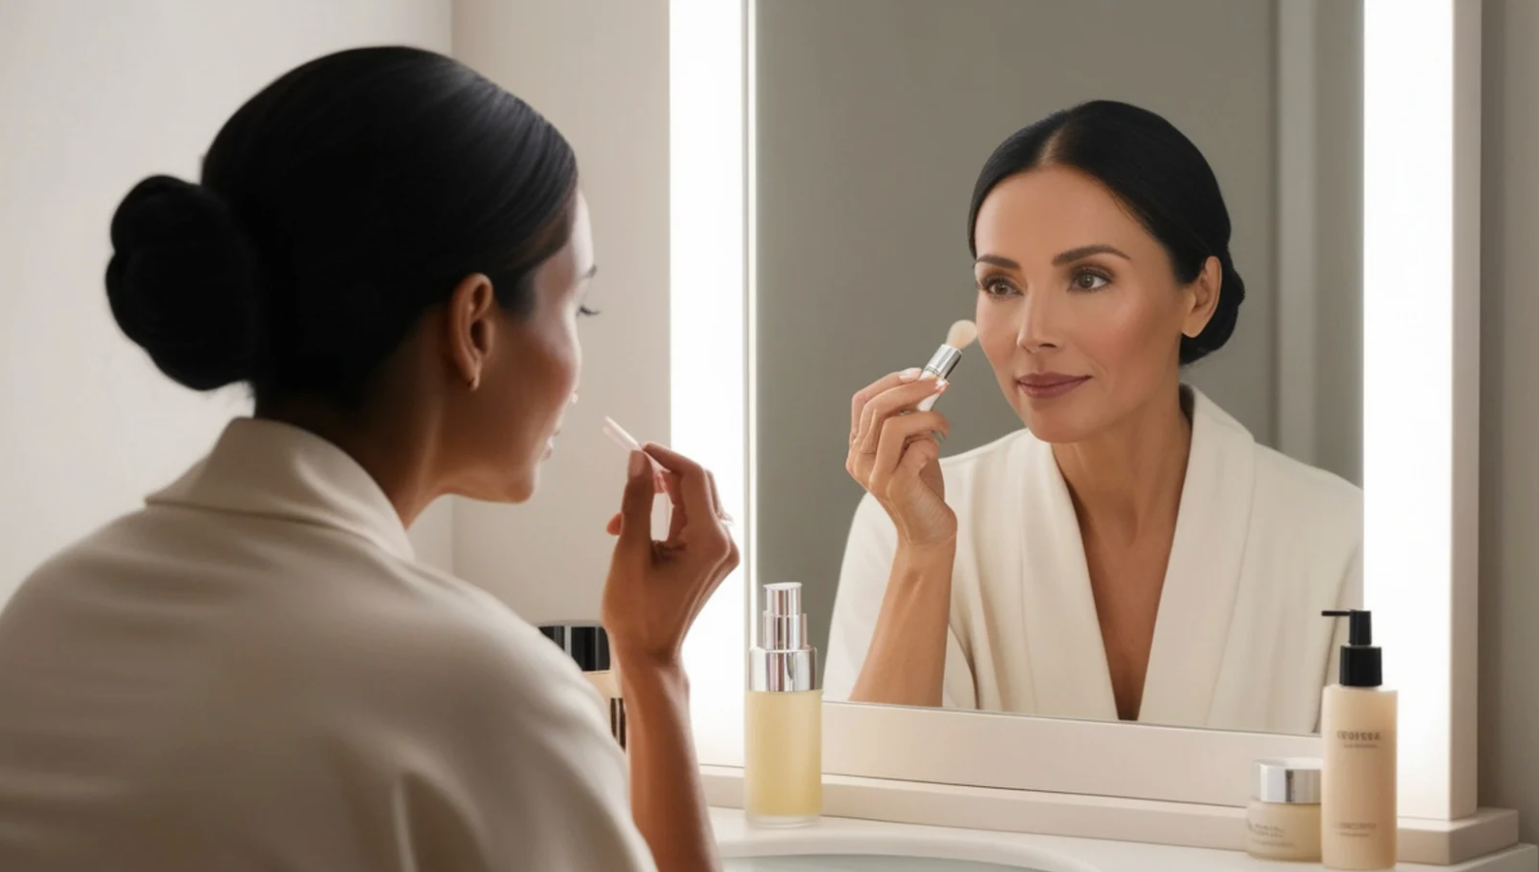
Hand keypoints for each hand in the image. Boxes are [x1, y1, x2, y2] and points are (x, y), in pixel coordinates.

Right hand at [602, 444, 739, 670]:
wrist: (649, 655)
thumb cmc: (637, 614)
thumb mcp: (630, 552)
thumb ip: (637, 501)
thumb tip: (638, 460)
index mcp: (710, 541)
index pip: (695, 478)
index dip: (666, 458)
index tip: (638, 450)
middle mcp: (724, 544)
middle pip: (699, 487)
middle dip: (662, 477)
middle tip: (630, 476)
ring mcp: (721, 553)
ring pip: (693, 504)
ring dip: (658, 500)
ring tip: (620, 522)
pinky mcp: (712, 560)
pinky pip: (691, 524)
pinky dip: (664, 519)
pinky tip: (633, 532)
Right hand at [846, 369, 955, 547]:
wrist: (929, 532)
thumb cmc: (922, 489)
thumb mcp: (911, 447)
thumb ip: (909, 422)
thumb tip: (926, 386)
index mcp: (858, 447)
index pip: (862, 401)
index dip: (890, 381)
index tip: (919, 373)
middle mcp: (859, 459)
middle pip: (877, 408)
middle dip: (913, 389)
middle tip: (941, 385)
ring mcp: (874, 474)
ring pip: (894, 425)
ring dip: (928, 417)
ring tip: (943, 427)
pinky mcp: (894, 486)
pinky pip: (915, 448)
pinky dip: (931, 443)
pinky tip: (936, 451)